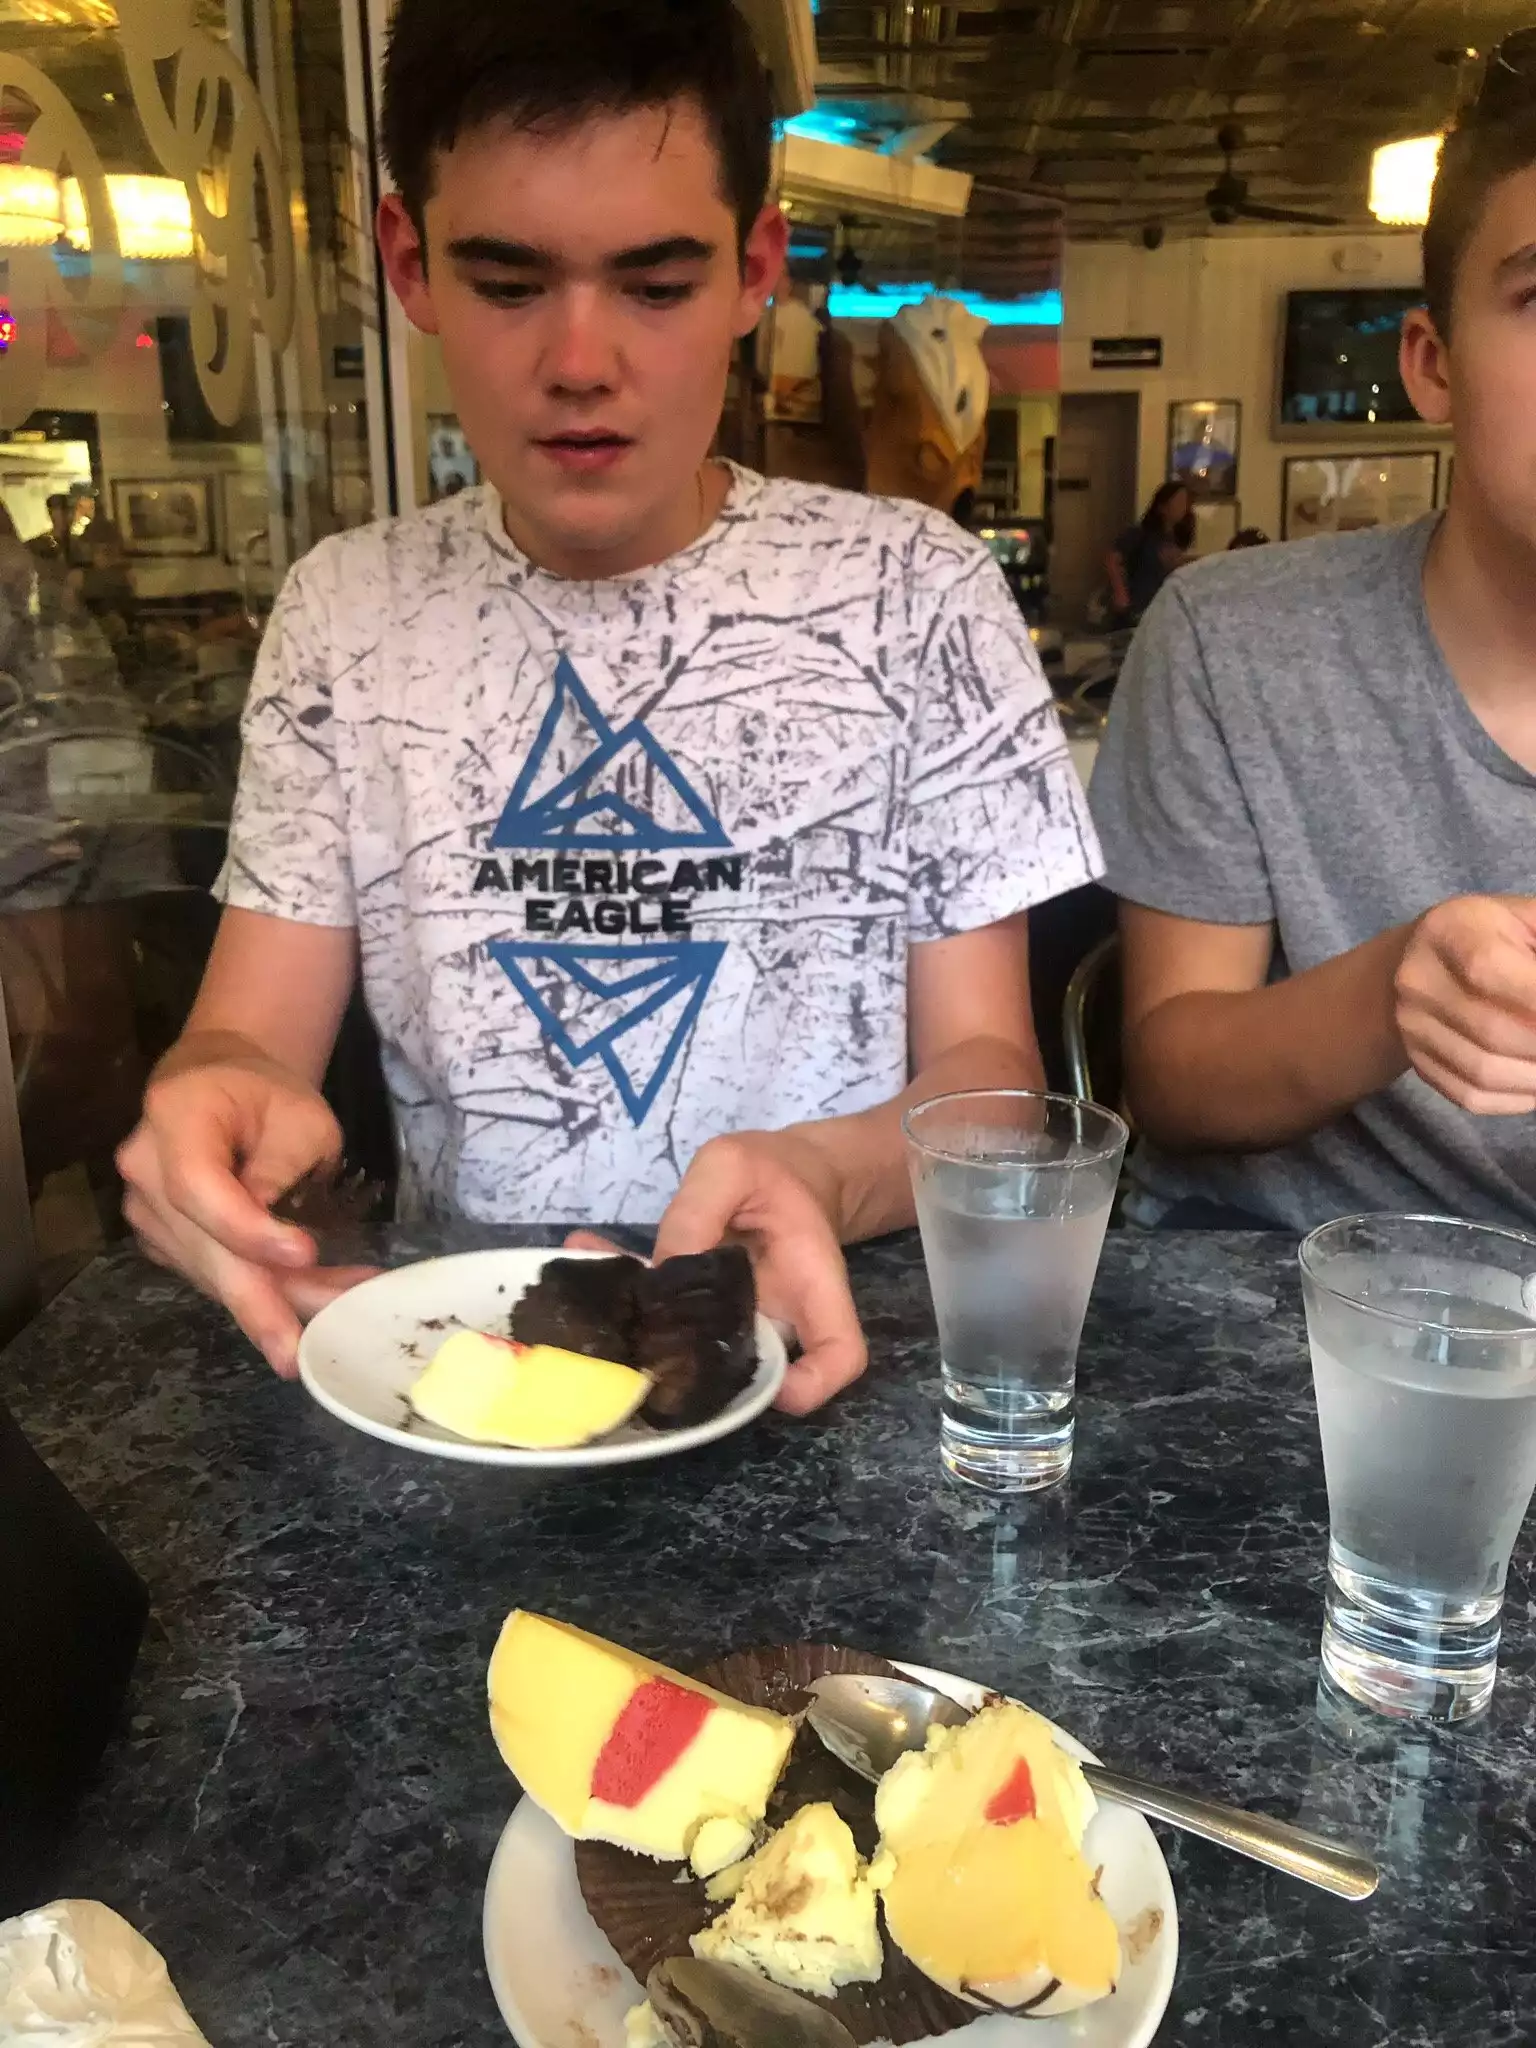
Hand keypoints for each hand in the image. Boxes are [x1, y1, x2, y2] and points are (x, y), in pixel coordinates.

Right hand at [117, 1052, 376, 1376]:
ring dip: (281, 1301)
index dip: (248, 1228)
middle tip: (304, 1350)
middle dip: (263, 1302)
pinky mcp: (164, 1244)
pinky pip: (216, 1277)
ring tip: (345, 1310)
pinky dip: (267, 1292)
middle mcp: (144, 1169)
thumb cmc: (267, 1094)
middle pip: (203, 1248)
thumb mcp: (300, 1115)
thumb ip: (287, 1167)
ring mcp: (146, 1213)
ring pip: (214, 1274)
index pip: (199, 1186)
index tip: (304, 1253)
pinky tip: (316, 1297)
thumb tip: (280, 1238)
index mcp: (175, 1116)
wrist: (219, 1086)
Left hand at [569, 1131, 867, 1415]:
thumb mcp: (735, 1165)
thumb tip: (663, 1267)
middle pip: (754, 1374)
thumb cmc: (771, 1169)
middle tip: (642, 1354)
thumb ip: (700, 1207)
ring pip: (699, 1354)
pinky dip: (622, 1297)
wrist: (775, 1175)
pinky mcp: (697, 1313)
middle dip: (698, 1376)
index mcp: (813, 1283)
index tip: (777, 1390)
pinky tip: (580, 1253)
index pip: (840, 1354)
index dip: (815, 1384)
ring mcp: (735, 1323)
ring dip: (644, 1340)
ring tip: (593, 1304)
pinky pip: (663, 1317)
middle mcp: (776, 1319)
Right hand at [1395, 896, 1535, 1113]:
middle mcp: (1419, 981)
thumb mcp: (1526, 918)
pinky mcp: (1419, 1061)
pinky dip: (1518, 1099)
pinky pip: (1471, 1096)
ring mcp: (1412, 1027)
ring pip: (1484, 1072)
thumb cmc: (1489, 934)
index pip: (1490, 970)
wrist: (1416, 960)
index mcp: (1451, 931)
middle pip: (1493, 1030)